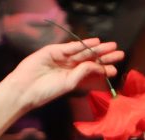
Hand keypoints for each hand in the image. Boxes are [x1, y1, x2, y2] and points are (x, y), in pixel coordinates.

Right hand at [4, 38, 122, 111]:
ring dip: (96, 49)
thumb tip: (97, 65)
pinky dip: (82, 45)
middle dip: (104, 56)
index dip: (103, 69)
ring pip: (82, 52)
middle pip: (90, 59)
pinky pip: (70, 47)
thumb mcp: (68, 84)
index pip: (91, 72)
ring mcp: (61, 58)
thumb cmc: (45, 91)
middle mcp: (68, 67)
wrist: (25, 89)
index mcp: (72, 78)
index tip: (115, 69)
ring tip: (110, 46)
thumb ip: (83, 74)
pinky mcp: (53, 51)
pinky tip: (94, 43)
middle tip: (119, 53)